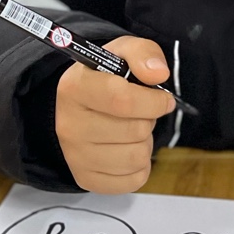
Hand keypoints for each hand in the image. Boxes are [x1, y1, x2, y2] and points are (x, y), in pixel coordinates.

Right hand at [55, 36, 176, 192]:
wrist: (80, 107)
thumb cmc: (106, 78)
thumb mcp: (122, 52)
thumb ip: (143, 53)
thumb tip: (159, 75)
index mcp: (74, 88)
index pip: (122, 100)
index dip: (153, 101)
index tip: (164, 99)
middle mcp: (68, 125)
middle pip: (135, 131)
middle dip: (148, 120)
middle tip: (139, 113)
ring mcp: (75, 156)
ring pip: (137, 158)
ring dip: (146, 143)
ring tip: (132, 130)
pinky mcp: (86, 179)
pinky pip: (134, 180)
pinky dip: (140, 166)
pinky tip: (128, 149)